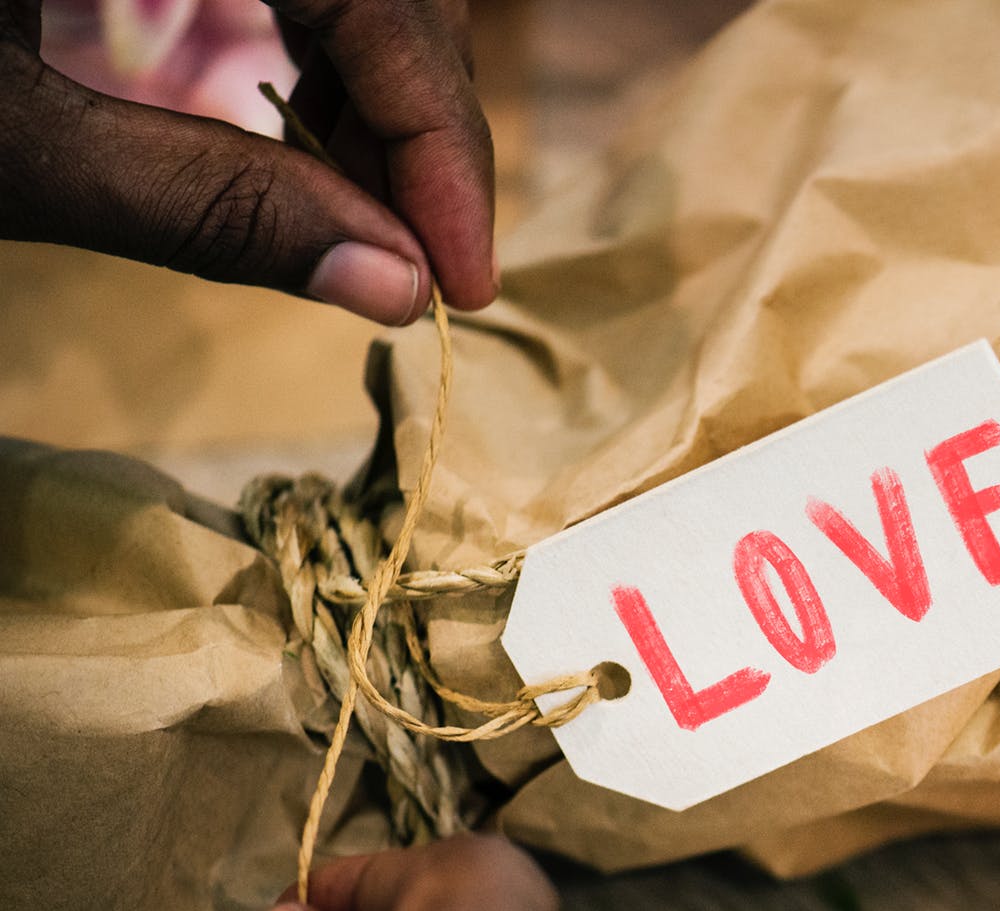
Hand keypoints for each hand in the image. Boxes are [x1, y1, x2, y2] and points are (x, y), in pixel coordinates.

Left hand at [0, 0, 494, 323]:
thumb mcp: (8, 148)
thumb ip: (198, 202)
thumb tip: (388, 286)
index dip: (440, 139)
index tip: (461, 276)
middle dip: (422, 124)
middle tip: (417, 263)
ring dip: (380, 91)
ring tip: (361, 216)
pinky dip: (324, 43)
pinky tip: (307, 132)